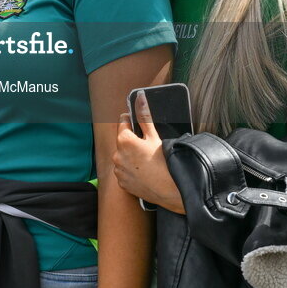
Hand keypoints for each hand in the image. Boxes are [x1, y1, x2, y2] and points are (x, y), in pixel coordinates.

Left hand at [113, 92, 184, 213]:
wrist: (169, 190)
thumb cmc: (163, 162)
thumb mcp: (154, 136)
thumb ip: (144, 116)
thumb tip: (140, 98)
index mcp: (123, 140)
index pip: (122, 122)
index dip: (130, 120)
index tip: (138, 123)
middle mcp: (116, 155)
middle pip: (122, 141)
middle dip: (132, 140)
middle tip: (147, 144)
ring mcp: (118, 170)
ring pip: (123, 157)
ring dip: (130, 156)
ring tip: (147, 160)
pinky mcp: (122, 183)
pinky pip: (124, 171)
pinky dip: (131, 169)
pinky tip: (144, 171)